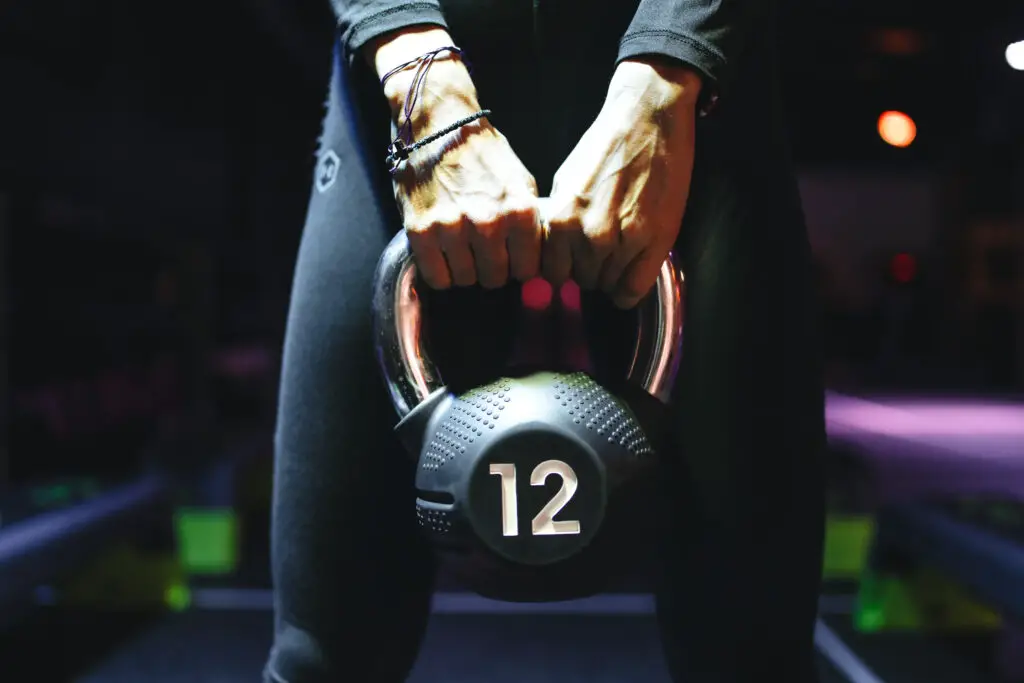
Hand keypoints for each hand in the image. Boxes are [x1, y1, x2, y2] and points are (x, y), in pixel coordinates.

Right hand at [367, 27, 542, 289]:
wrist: (437, 125)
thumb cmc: (483, 154)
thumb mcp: (521, 182)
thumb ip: (531, 222)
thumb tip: (539, 261)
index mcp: (520, 212)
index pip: (527, 270)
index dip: (517, 265)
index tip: (509, 256)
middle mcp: (489, 224)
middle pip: (496, 279)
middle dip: (491, 268)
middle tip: (482, 250)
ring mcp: (453, 230)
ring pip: (466, 280)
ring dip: (464, 269)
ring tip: (461, 246)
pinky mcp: (421, 233)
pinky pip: (437, 279)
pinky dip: (440, 271)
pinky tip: (442, 253)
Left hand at [542, 59, 701, 307]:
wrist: (647, 118)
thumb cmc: (605, 147)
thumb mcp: (564, 183)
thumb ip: (558, 221)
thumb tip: (553, 251)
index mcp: (560, 221)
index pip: (554, 273)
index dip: (566, 268)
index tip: (575, 261)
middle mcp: (587, 236)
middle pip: (583, 281)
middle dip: (590, 270)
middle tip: (603, 253)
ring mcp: (622, 241)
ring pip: (608, 285)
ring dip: (613, 275)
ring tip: (621, 253)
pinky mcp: (652, 241)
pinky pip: (633, 289)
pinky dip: (629, 291)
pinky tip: (631, 277)